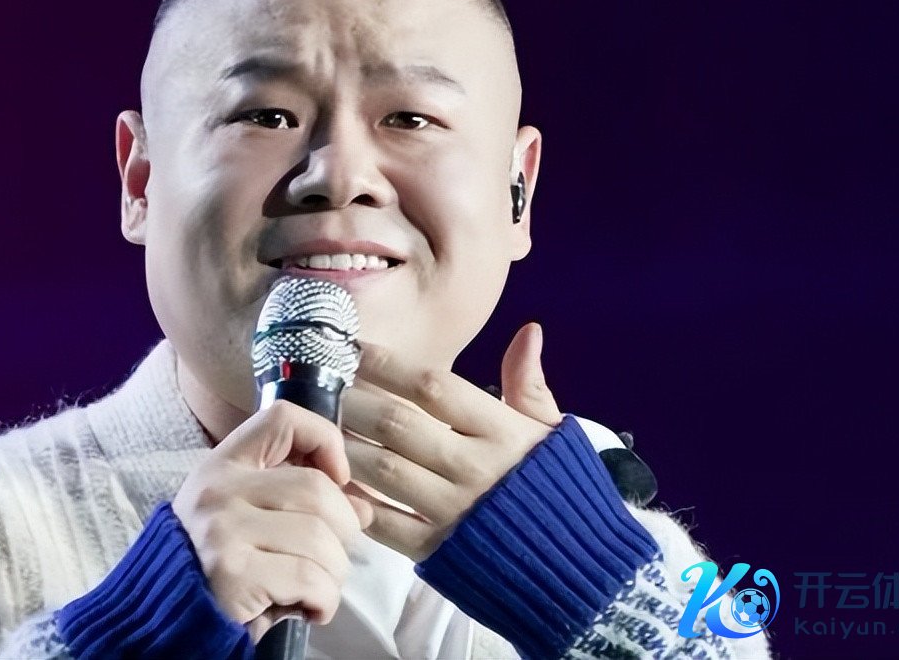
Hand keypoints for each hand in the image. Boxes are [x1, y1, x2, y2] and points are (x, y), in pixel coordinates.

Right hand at [172, 401, 374, 642]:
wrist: (168, 625)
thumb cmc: (219, 574)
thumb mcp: (250, 523)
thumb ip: (300, 505)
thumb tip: (363, 508)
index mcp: (223, 467)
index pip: (282, 419)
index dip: (324, 439)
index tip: (338, 479)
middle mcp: (218, 490)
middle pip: (316, 488)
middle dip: (344, 530)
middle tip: (332, 558)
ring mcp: (222, 529)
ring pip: (319, 536)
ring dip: (335, 572)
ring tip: (317, 589)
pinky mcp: (232, 574)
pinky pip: (310, 577)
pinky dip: (325, 600)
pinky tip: (311, 610)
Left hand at [341, 322, 562, 560]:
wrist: (581, 569)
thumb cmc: (561, 491)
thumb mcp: (553, 433)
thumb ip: (530, 384)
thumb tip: (529, 330)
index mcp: (502, 432)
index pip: (434, 386)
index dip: (388, 364)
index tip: (354, 349)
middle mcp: (473, 467)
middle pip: (397, 423)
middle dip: (352, 399)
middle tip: (321, 384)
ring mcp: (452, 511)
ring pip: (381, 468)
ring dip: (344, 443)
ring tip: (317, 424)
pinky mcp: (436, 551)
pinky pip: (383, 522)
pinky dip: (354, 499)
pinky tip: (332, 479)